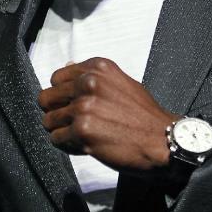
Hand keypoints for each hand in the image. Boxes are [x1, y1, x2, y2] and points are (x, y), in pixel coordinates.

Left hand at [37, 58, 176, 175]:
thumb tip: (67, 66)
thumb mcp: (121, 83)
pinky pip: (56, 139)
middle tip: (74, 123)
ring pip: (48, 121)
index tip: (75, 105)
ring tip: (83, 135)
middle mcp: (88, 83)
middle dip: (57, 113)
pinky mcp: (82, 130)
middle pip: (47, 98)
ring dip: (62, 131)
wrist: (165, 141)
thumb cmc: (144, 116)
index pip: (56, 78)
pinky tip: (86, 145)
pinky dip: (68, 146)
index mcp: (97, 68)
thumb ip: (92, 76)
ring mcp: (83, 107)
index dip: (62, 95)